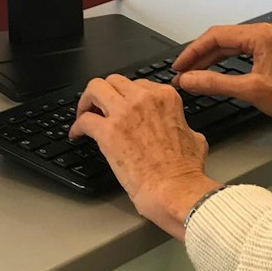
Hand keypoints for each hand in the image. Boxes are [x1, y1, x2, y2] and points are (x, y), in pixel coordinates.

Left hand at [70, 75, 219, 238]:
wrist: (174, 189)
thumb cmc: (185, 171)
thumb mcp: (194, 139)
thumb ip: (183, 127)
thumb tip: (182, 131)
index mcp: (165, 98)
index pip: (138, 84)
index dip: (126, 96)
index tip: (121, 106)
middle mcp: (144, 99)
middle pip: (114, 81)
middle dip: (104, 94)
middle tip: (99, 108)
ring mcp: (124, 113)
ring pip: (95, 88)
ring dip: (87, 101)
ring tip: (84, 114)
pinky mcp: (108, 132)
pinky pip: (84, 120)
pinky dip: (77, 127)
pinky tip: (77, 135)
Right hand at [171, 23, 271, 125]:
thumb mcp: (249, 90)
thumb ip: (214, 83)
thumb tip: (189, 80)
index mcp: (261, 35)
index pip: (216, 36)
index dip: (193, 52)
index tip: (179, 66)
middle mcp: (266, 33)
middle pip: (222, 39)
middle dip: (200, 56)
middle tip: (182, 73)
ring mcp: (270, 40)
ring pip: (231, 45)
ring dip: (211, 59)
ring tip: (193, 74)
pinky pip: (242, 51)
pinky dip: (226, 61)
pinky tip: (214, 71)